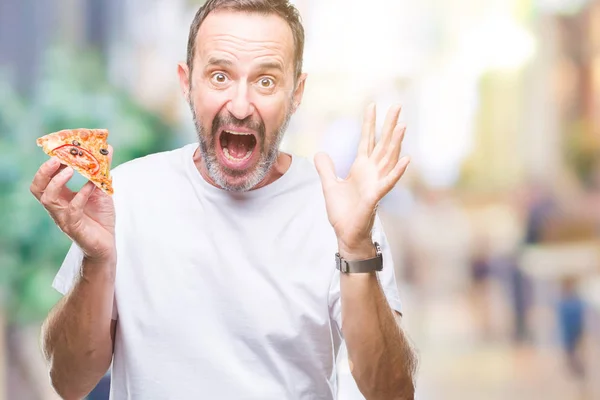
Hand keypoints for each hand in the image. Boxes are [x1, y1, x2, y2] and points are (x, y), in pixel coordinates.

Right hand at [30, 150, 115, 262]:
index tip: (60, 150)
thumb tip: (108, 148)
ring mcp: (63, 218)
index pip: (44, 180)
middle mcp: (58, 207)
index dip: (49, 165)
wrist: (107, 245)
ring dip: (57, 183)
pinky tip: (92, 187)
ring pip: (48, 199)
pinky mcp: (74, 227)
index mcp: (61, 197)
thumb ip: (102, 171)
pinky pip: (72, 210)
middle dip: (43, 172)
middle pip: (37, 188)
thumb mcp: (102, 190)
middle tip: (55, 159)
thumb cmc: (101, 218)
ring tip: (70, 170)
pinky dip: (81, 196)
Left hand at [315, 104, 409, 256]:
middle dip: (389, 125)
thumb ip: (326, 169)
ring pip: (388, 159)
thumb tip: (321, 153)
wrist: (346, 234)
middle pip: (382, 143)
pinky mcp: (376, 197)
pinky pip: (388, 182)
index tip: (372, 105)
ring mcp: (376, 183)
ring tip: (403, 125)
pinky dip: (397, 171)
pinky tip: (407, 159)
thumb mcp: (329, 186)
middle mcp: (372, 172)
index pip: (366, 140)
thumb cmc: (342, 213)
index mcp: (361, 167)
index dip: (369, 123)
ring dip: (396, 143)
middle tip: (396, 105)